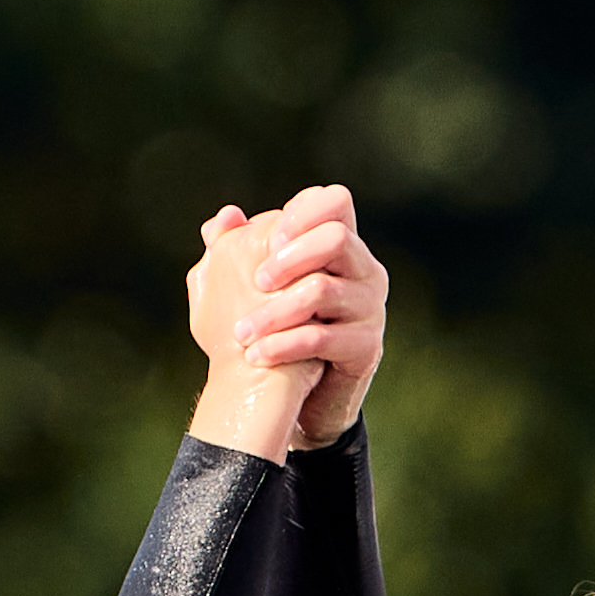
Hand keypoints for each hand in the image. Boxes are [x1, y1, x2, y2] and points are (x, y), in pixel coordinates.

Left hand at [184, 184, 386, 456]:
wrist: (299, 394)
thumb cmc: (276, 330)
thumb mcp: (249, 290)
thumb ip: (235, 251)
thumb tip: (224, 217)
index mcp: (339, 245)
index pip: (336, 201)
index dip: (303, 212)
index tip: (272, 238)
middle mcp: (364, 269)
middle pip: (336, 238)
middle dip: (290, 257)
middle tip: (257, 282)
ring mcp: (370, 307)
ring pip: (322, 290)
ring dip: (273, 311)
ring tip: (241, 332)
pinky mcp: (367, 346)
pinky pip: (322, 338)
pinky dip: (282, 345)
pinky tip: (255, 354)